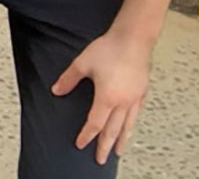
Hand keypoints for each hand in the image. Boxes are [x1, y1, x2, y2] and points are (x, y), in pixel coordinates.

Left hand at [51, 28, 153, 163]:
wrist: (133, 39)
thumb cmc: (109, 49)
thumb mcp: (82, 63)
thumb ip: (68, 79)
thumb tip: (56, 90)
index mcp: (107, 98)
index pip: (95, 123)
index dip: (87, 135)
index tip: (80, 144)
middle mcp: (123, 102)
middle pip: (113, 130)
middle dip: (105, 146)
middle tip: (101, 159)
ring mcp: (134, 99)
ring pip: (128, 126)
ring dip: (121, 140)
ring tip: (118, 152)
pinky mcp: (142, 92)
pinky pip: (136, 114)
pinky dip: (131, 125)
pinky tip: (130, 127)